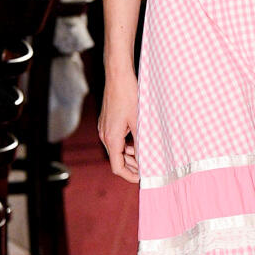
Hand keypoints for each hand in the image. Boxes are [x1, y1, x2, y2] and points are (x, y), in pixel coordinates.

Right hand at [98, 67, 139, 182]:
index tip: (143, 178)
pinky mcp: (108, 122)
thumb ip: (142, 142)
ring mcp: (105, 128)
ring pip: (118, 149)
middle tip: (149, 167)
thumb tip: (148, 159)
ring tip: (147, 154)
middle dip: (133, 166)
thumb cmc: (128, 96)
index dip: (130, 176)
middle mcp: (105, 135)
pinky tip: (140, 140)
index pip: (117, 167)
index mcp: (111, 139)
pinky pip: (117, 139)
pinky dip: (127, 144)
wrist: (118, 76)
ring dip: (131, 155)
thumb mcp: (139, 122)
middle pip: (117, 160)